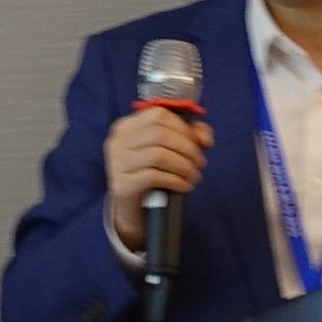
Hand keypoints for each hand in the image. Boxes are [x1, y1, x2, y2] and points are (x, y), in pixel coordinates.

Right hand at [101, 102, 211, 258]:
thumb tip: (204, 138)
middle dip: (187, 148)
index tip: (199, 143)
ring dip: (183, 166)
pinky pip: (153, 177)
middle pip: (159, 134)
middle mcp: (118, 141)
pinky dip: (175, 180)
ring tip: (193, 175)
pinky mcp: (121, 184)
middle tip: (199, 162)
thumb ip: (189, 135)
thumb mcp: (167, 150)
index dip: (184, 128)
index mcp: (127, 126)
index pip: (158, 114)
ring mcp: (117, 163)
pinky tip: (184, 185)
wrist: (131, 207)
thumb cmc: (151, 172)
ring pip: (157, 155)